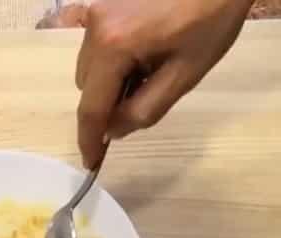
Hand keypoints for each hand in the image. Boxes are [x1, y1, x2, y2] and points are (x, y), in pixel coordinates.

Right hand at [76, 0, 253, 167]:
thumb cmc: (209, 20)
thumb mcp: (185, 73)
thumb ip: (145, 110)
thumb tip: (113, 131)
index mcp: (114, 47)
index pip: (92, 106)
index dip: (90, 139)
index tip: (90, 163)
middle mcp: (94, 29)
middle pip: (85, 86)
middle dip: (106, 102)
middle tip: (143, 98)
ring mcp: (94, 13)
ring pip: (88, 66)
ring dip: (109, 79)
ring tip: (148, 67)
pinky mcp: (101, 4)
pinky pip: (95, 45)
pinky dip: (112, 58)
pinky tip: (143, 48)